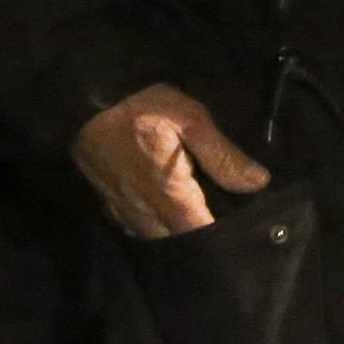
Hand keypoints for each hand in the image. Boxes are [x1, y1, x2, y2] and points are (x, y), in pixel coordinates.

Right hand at [73, 83, 270, 239]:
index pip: (199, 234)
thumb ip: (223, 156)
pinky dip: (153, 228)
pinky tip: (166, 217)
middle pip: (177, 241)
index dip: (221, 238)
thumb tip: (258, 183)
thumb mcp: (192, 121)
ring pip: (154, 238)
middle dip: (200, 240)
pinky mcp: (108, 202)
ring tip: (199, 223)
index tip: (243, 231)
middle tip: (225, 227)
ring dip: (176, 236)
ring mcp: (122, 209)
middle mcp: (144, 211)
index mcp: (169, 195)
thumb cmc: (144, 108)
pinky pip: (134, 228)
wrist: (84, 102)